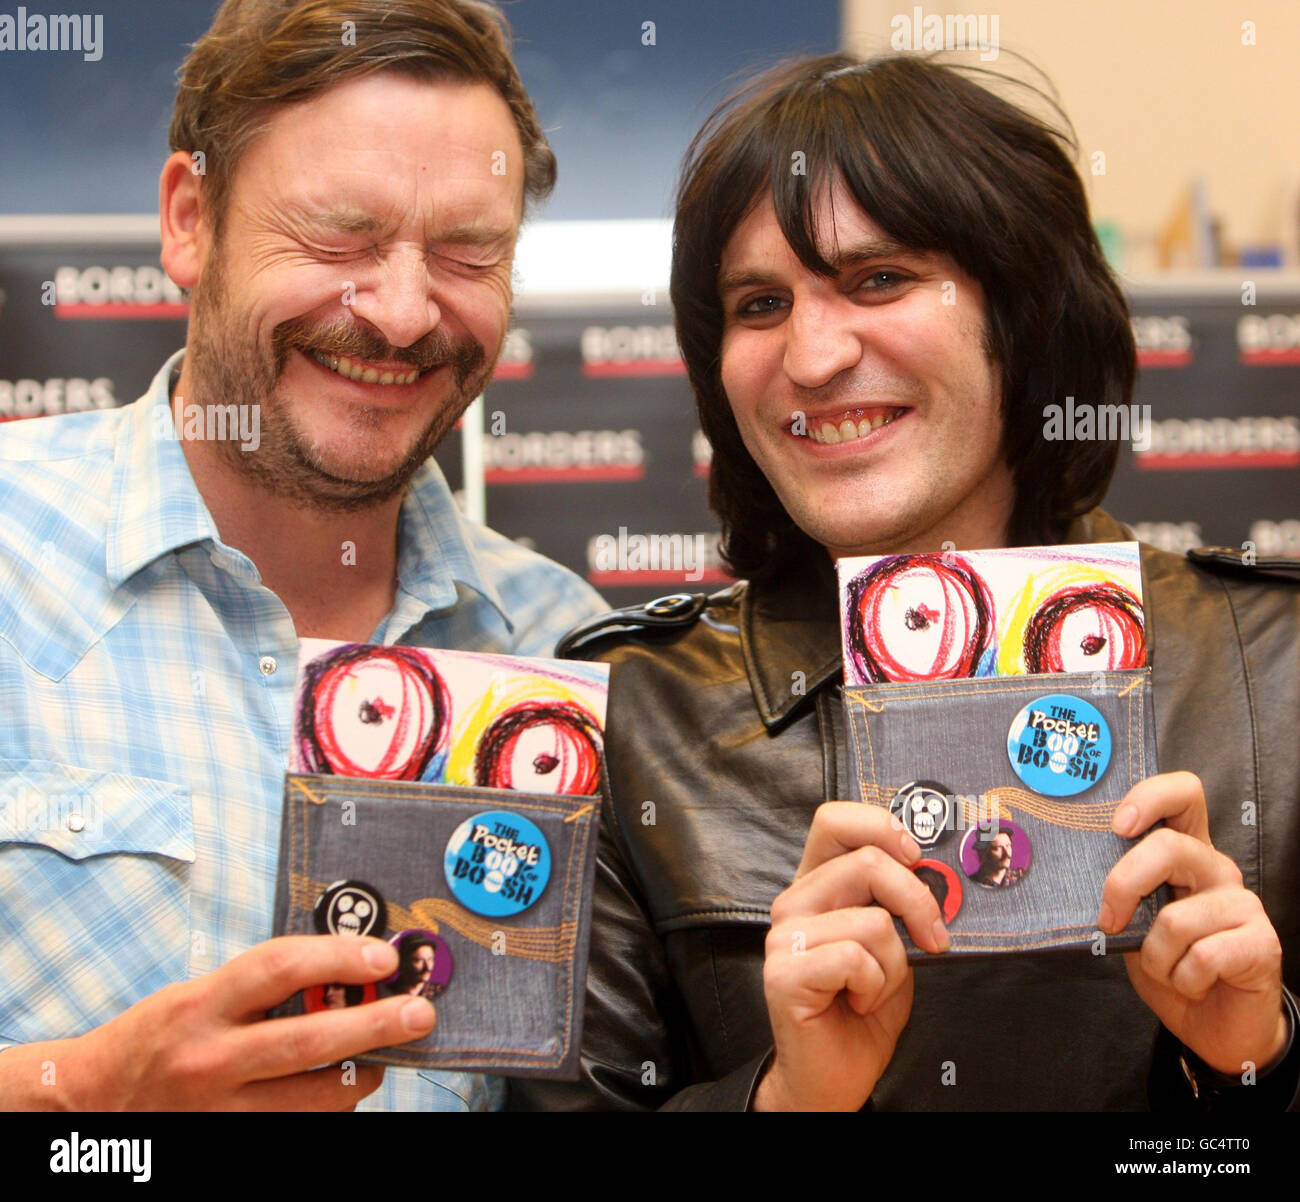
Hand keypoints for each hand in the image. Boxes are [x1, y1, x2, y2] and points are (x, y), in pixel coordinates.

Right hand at [3, 935, 434, 1109]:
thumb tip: (345, 969)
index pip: (279, 969)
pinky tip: (343, 1089)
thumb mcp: (200, 993)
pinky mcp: (228, 1142)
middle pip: (306, 1040)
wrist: (89, 1102)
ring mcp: (218, 1110)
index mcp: (201, 1004)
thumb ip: (264, 984)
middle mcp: (209, 1058)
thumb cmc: (158, 1035)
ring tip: (386, 1058)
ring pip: (309, 1098)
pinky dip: (327, 1108)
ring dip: (359, 1076)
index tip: (385, 957)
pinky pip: (295, 1127)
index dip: (337, 958)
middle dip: (372, 1025)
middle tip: (418, 1014)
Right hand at [754, 802, 948, 1110]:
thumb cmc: (862, 1011)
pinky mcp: (785, 973)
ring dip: (893, 967)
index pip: (835, 821)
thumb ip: (895, 902)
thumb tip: (933, 872)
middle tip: (931, 941)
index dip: (880, 827)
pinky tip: (856, 1003)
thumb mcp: (891, 944)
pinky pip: (856, 959)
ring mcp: (784, 937)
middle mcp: (795, 903)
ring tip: (872, 989)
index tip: (915, 860)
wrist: (833, 1076)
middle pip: (868, 862)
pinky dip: (874, 988)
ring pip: (872, 920)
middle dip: (918, 904)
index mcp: (817, 886)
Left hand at [1100, 771, 1286, 1076]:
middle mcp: (1216, 868)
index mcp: (1185, 852)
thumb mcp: (1130, 922)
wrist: (1214, 1025)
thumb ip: (1115, 891)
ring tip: (1167, 970)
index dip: (1150, 797)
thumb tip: (1070, 872)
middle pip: (1170, 847)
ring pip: (1176, 919)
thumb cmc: (1168, 965)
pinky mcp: (1262, 942)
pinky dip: (1182, 980)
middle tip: (1109, 921)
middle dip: (1124, 886)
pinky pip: (1201, 957)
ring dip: (1155, 957)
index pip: (1182, 794)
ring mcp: (1242, 904)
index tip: (1118, 825)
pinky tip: (1192, 984)